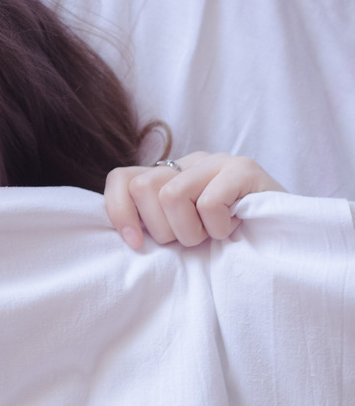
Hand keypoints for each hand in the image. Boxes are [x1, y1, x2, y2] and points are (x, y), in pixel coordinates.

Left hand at [104, 152, 285, 248]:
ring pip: (170, 195)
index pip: (121, 179)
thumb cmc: (227, 245)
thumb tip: (125, 234)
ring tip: (213, 236)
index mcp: (169, 175)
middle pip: (143, 188)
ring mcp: (217, 161)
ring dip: (190, 231)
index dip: (119, 211)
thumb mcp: (180, 234)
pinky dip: (218, 228)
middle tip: (192, 240)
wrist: (287, 244)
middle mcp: (189, 161)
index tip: (135, 243)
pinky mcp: (243, 168)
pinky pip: (208, 203)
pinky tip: (234, 230)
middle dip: (163, 228)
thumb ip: (153, 224)